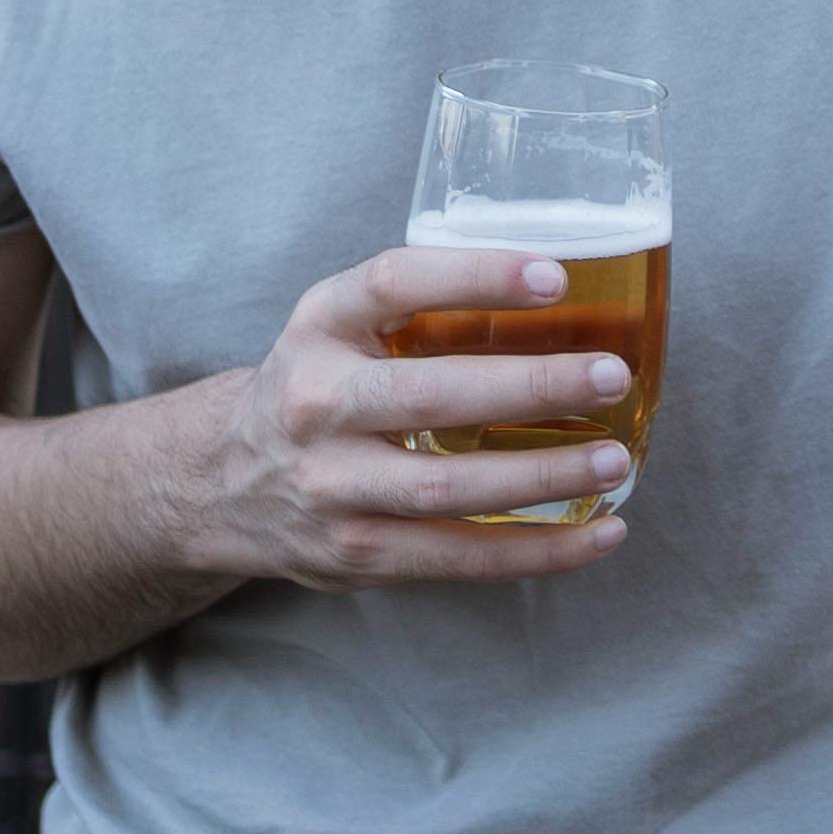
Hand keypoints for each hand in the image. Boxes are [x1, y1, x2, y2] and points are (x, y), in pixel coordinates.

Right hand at [173, 250, 642, 589]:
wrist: (218, 483)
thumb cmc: (317, 386)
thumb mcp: (338, 326)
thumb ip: (418, 307)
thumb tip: (567, 292)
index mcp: (319, 327)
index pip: (393, 283)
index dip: (475, 275)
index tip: (556, 277)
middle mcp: (316, 403)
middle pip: (430, 394)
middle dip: (531, 387)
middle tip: (611, 375)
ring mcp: (331, 487)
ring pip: (446, 488)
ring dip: (542, 476)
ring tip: (615, 459)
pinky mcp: (356, 553)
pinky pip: (458, 558)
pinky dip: (538, 550)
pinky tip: (600, 533)